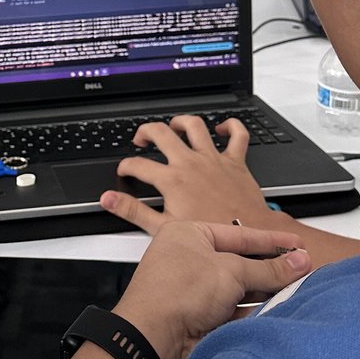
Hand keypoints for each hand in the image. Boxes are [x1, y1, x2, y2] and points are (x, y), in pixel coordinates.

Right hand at [108, 113, 275, 230]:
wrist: (249, 236)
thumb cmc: (211, 236)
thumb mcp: (164, 228)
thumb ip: (133, 211)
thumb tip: (110, 199)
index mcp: (173, 180)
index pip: (139, 164)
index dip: (126, 165)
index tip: (125, 170)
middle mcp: (191, 164)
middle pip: (162, 133)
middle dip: (146, 131)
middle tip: (142, 139)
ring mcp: (214, 160)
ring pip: (195, 126)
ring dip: (181, 122)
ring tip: (173, 125)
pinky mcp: (236, 162)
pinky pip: (238, 134)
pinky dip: (231, 126)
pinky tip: (222, 128)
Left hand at [109, 217, 309, 358]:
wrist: (153, 338)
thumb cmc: (174, 294)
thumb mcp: (231, 272)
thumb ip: (268, 269)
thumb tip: (297, 262)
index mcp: (188, 235)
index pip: (239, 235)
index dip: (271, 241)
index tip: (296, 245)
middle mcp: (188, 260)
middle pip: (240, 262)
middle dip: (271, 269)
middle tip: (301, 270)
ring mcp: (194, 291)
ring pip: (239, 289)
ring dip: (264, 292)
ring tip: (293, 290)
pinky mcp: (199, 318)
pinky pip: (234, 311)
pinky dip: (253, 311)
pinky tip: (274, 310)